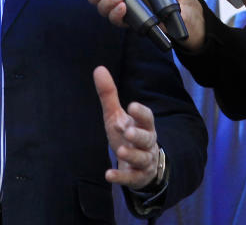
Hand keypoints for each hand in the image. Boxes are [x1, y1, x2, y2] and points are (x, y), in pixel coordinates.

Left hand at [93, 66, 160, 189]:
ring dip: (131, 154)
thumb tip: (98, 68)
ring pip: (142, 158)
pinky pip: (131, 178)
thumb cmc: (127, 134)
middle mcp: (147, 144)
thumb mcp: (116, 115)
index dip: (140, 112)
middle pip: (147, 139)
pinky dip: (121, 176)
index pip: (147, 118)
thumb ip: (109, 95)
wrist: (142, 165)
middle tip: (128, 131)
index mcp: (143, 126)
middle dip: (138, 135)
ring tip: (120, 150)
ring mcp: (144, 161)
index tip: (131, 106)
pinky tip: (109, 174)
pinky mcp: (137, 176)